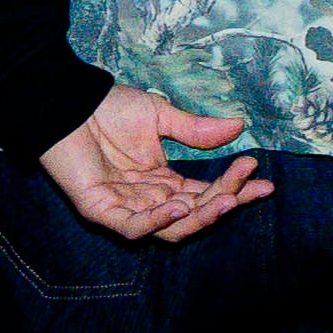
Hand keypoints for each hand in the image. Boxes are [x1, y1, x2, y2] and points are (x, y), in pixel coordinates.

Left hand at [39, 83, 273, 242]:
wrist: (69, 104)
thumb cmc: (109, 109)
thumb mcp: (160, 116)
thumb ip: (196, 129)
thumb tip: (239, 126)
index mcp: (162, 180)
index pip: (203, 193)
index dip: (233, 188)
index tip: (262, 178)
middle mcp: (148, 200)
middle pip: (193, 213)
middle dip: (226, 201)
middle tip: (252, 186)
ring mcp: (125, 208)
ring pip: (169, 228)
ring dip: (199, 216)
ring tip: (227, 200)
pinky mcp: (101, 210)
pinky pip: (133, 227)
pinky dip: (156, 221)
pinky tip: (179, 207)